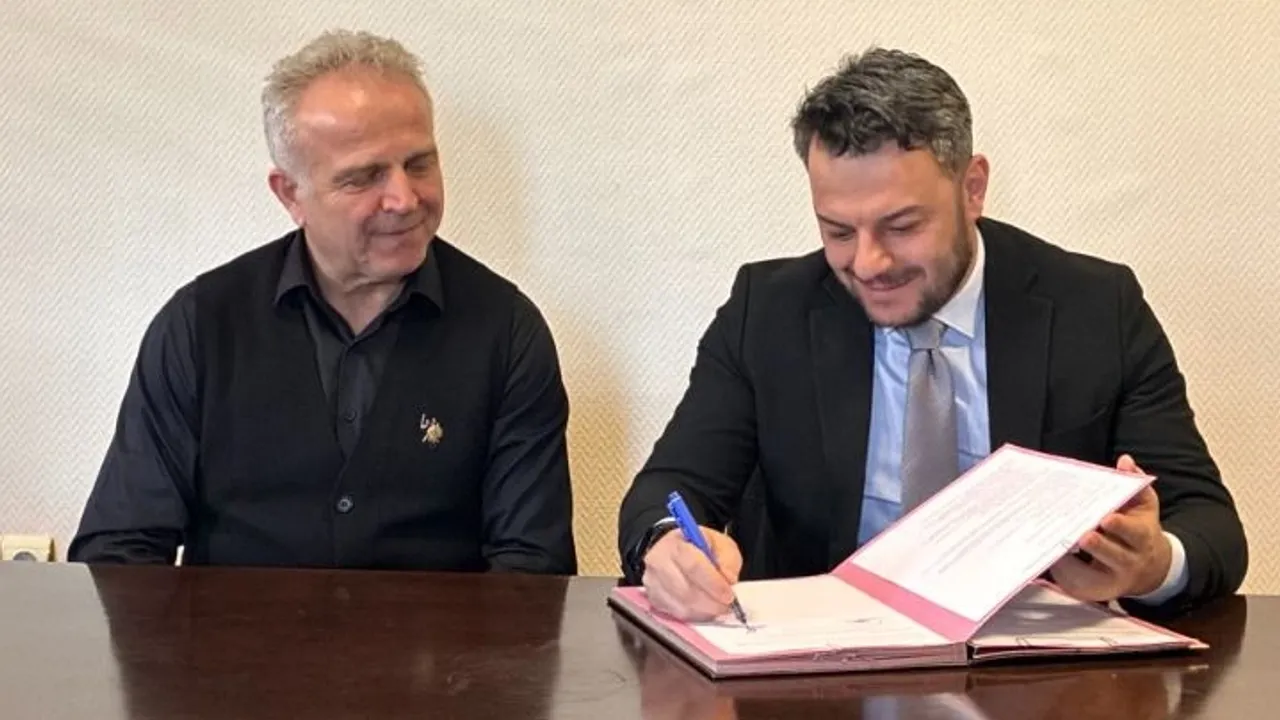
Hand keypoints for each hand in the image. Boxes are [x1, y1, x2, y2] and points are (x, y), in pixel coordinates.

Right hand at [642, 525, 742, 620]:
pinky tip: (705, 610)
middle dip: (710, 602)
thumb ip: (728, 559)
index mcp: (675, 544)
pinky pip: (677, 614)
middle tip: (726, 606)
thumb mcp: (720, 543)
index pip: (693, 566)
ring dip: (704, 611)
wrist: (675, 552)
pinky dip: (695, 616)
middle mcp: (658, 563)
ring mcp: (653, 583)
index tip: (728, 595)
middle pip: (685, 590)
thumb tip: (729, 579)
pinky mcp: (654, 599)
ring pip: (681, 606)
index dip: (713, 584)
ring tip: (718, 608)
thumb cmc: (698, 548)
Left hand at [1049, 454, 1171, 601]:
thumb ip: (1133, 484)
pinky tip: (1048, 558)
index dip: (1121, 527)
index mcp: (1142, 538)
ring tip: (1057, 548)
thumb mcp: (1142, 507)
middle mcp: (1130, 562)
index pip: (1134, 533)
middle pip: (1116, 556)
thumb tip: (1124, 462)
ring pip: (1093, 576)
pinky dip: (1063, 574)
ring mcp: (1113, 581)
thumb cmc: (1138, 529)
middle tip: (1082, 536)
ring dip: (1074, 565)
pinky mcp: (1095, 592)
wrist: (1149, 569)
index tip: (1106, 518)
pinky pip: (1077, 585)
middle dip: (1099, 547)